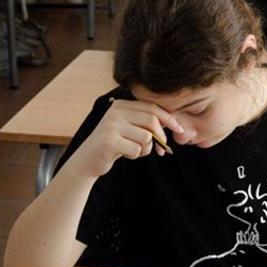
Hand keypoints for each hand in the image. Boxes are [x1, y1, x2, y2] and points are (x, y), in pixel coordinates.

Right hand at [63, 99, 184, 177]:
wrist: (87, 160)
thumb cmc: (115, 145)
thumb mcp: (130, 129)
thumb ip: (146, 123)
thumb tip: (175, 123)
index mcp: (121, 105)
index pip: (152, 108)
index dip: (169, 119)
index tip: (179, 129)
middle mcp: (115, 112)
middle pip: (152, 120)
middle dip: (161, 136)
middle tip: (162, 150)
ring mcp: (111, 126)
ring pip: (146, 137)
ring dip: (146, 149)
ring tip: (134, 150)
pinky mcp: (109, 141)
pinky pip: (137, 149)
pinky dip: (136, 155)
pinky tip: (125, 154)